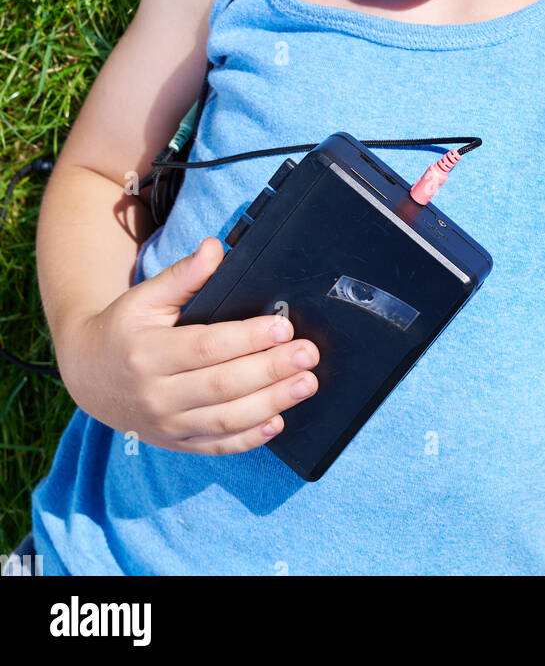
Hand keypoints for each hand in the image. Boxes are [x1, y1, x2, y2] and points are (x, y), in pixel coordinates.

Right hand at [58, 238, 319, 454]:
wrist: (87, 375)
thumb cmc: (124, 329)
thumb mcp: (145, 297)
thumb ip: (183, 275)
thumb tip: (214, 248)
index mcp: (149, 352)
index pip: (207, 347)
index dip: (248, 338)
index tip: (283, 327)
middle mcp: (156, 393)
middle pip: (223, 385)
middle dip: (271, 370)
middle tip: (307, 355)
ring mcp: (166, 424)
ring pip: (224, 419)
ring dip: (271, 403)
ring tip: (305, 384)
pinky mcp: (175, 443)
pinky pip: (216, 446)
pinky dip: (248, 438)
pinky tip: (277, 422)